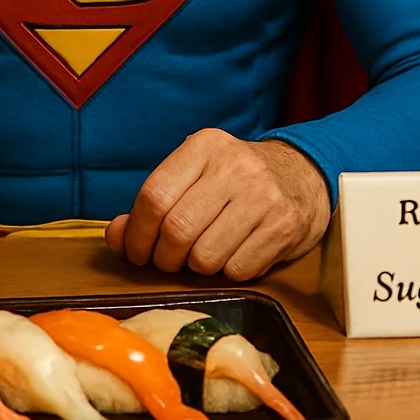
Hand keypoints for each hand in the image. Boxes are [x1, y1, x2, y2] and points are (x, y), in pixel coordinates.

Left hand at [105, 130, 330, 281]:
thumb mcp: (193, 176)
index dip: (137, 234)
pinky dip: (227, 273)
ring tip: (204, 254)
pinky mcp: (285, 225)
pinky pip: (238, 270)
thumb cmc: (234, 180)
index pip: (154, 196)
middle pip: (176, 230)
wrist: (302, 174)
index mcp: (204, 146)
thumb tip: (116, 236)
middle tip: (168, 261)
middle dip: (164, 258)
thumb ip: (152, 204)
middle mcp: (235, 166)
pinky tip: (234, 254)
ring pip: (205, 257)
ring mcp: (263, 195)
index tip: (136, 251)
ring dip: (196, 267)